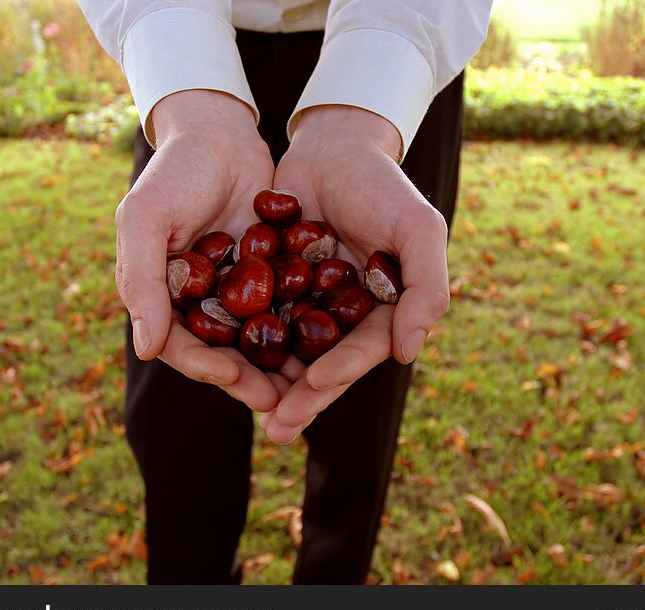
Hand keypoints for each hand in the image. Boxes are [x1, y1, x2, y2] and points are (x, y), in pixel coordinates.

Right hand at [116, 90, 282, 411]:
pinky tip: (327, 347)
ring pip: (257, 340)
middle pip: (223, 353)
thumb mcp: (146, 220)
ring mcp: (236, 292)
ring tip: (305, 388)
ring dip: (277, 366)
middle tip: (276, 403)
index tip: (230, 376)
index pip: (181, 345)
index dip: (203, 365)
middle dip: (247, 380)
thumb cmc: (173, 174)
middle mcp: (201, 302)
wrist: (219, 133)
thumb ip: (144, 283)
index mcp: (165, 298)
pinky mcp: (270, 276)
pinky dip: (301, 330)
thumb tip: (146, 348)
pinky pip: (285, 310)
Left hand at [260, 105, 450, 441]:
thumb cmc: (383, 186)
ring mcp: (305, 302)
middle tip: (278, 429)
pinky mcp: (271, 286)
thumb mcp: (417, 229)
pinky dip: (241, 341)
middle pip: (321, 363)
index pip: (362, 351)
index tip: (315, 386)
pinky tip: (220, 361)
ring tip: (249, 410)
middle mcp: (342, 314)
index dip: (341, 371)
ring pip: (286, 351)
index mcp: (380, 310)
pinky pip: (255, 319)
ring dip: (268, 382)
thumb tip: (408, 354)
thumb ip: (424, 289)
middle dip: (302, 398)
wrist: (332, 145)